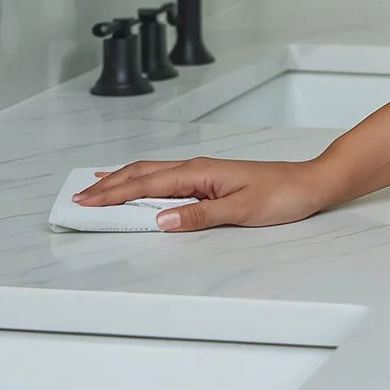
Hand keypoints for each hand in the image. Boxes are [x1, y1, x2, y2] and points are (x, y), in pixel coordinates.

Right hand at [72, 156, 339, 230]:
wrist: (311, 183)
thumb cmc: (283, 194)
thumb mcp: (241, 210)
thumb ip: (200, 216)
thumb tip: (162, 221)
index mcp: (199, 172)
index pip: (147, 185)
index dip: (114, 195)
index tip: (86, 202)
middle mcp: (197, 168)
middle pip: (143, 174)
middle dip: (109, 186)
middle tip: (79, 198)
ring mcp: (203, 172)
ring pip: (152, 173)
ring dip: (122, 181)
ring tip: (96, 187)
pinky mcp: (210, 180)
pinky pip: (167, 179)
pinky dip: (144, 182)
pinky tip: (140, 185)